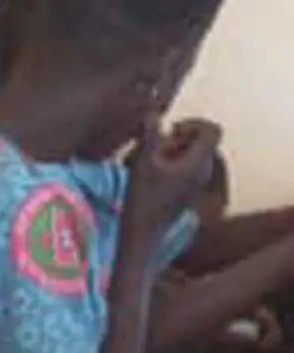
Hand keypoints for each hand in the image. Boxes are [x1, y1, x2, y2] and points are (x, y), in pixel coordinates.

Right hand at [126, 116, 223, 242]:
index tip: (172, 130)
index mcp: (199, 163)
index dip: (194, 123)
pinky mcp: (183, 196)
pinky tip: (146, 177)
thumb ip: (150, 134)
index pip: (212, 130)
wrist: (140, 240)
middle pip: (202, 143)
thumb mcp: (142, 163)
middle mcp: (202, 174)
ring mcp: (194, 186)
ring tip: (148, 162)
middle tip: (157, 147)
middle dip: (179, 139)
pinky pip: (183, 172)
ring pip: (191, 157)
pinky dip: (167, 167)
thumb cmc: (142, 202)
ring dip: (170, 153)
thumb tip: (153, 112)